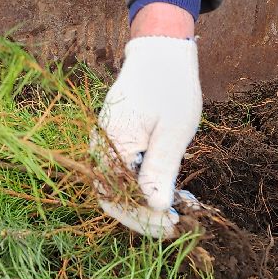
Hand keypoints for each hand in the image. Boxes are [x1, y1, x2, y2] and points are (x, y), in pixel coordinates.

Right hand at [95, 22, 201, 238]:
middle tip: (176, 224)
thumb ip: (161, 170)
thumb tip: (155, 206)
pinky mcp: (116, 143)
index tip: (171, 226)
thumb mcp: (173, 131)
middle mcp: (100, 147)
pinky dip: (143, 188)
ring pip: (118, 188)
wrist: (160, 52)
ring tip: (177, 210)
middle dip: (143, 216)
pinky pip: (123, 174)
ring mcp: (106, 145)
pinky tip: (170, 192)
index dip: (141, 219)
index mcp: (110, 143)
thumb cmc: (170, 86)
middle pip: (113, 197)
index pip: (116, 197)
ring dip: (144, 204)